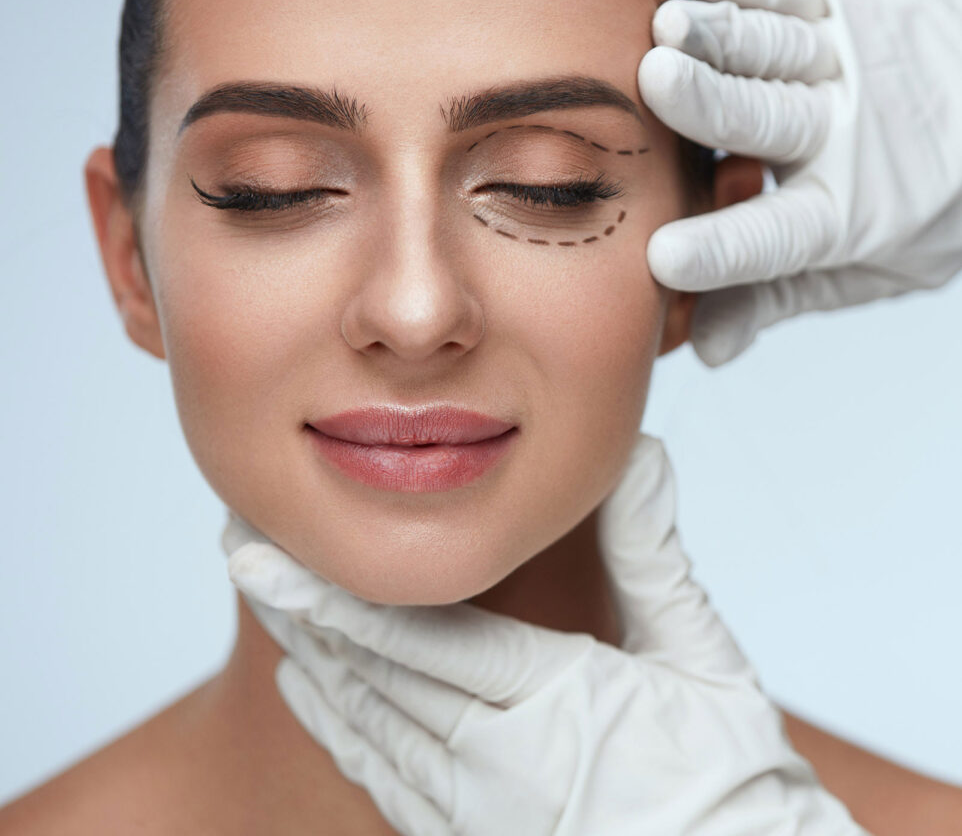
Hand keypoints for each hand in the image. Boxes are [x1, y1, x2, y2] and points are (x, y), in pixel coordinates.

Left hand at [222, 434, 865, 834]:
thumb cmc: (732, 779)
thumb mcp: (703, 659)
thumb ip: (652, 556)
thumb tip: (638, 456)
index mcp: (551, 706)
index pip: (420, 639)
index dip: (336, 598)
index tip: (265, 559)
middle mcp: (495, 766)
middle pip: (374, 678)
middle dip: (302, 614)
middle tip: (244, 557)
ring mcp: (476, 816)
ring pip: (368, 729)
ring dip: (310, 663)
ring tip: (265, 607)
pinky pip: (384, 781)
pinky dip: (339, 730)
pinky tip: (310, 693)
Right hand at [640, 0, 961, 365]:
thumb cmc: (914, 203)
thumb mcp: (858, 271)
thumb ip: (774, 299)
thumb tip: (707, 350)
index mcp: (844, 217)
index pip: (774, 241)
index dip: (721, 252)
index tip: (663, 261)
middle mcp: (845, 135)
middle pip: (770, 122)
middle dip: (711, 104)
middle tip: (656, 82)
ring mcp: (848, 61)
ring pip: (776, 49)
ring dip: (721, 36)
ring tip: (666, 27)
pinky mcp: (848, 2)